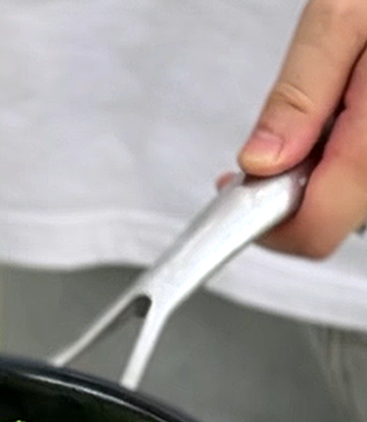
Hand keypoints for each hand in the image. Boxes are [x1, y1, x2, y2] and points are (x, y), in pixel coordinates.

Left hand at [238, 0, 366, 257]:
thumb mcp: (344, 15)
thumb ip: (299, 95)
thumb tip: (260, 162)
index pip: (314, 231)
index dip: (266, 221)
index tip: (238, 188)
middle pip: (333, 219)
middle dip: (292, 188)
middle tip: (280, 135)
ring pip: (353, 198)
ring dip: (323, 168)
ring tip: (331, 104)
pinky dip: (348, 152)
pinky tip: (353, 109)